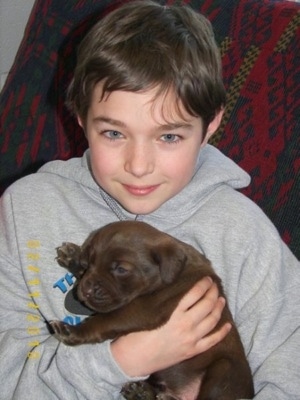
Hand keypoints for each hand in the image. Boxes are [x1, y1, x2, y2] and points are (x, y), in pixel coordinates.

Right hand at [110, 277, 230, 376]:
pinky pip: (212, 341)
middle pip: (206, 305)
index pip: (193, 295)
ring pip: (212, 321)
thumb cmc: (137, 333)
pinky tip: (228, 325)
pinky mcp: (192, 351)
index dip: (202, 285)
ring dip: (218, 308)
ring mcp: (191, 339)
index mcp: (173, 314)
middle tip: (215, 286)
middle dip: (213, 293)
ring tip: (221, 300)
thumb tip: (174, 289)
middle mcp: (185, 325)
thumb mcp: (149, 312)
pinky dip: (222, 332)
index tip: (207, 279)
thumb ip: (163, 302)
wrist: (135, 359)